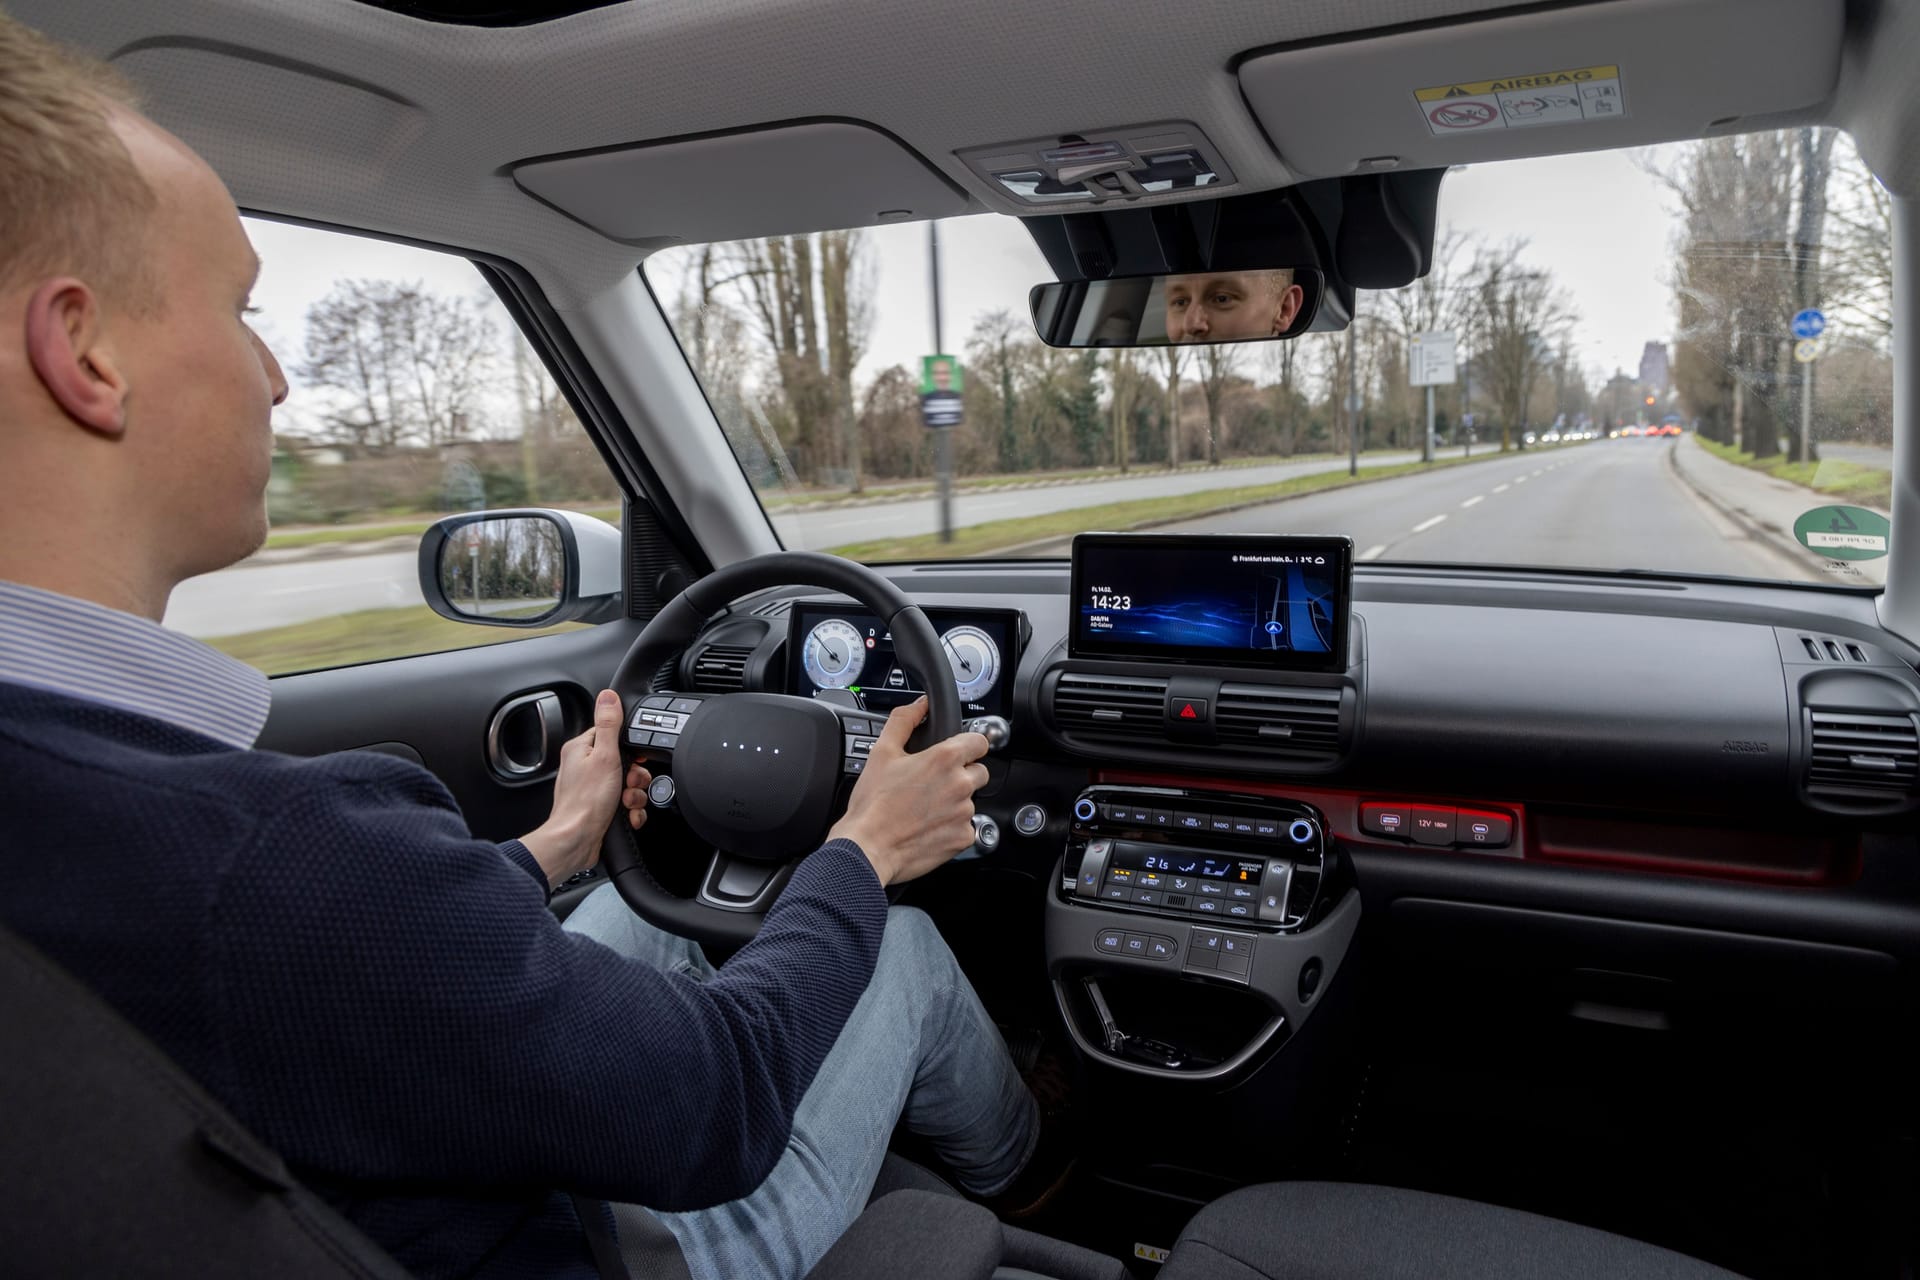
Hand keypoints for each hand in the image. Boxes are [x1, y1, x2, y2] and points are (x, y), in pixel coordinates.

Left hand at [520, 689, 650, 886]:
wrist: (576, 841)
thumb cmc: (585, 803)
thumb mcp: (604, 756)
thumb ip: (609, 724)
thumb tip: (608, 696)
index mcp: (581, 749)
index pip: (612, 735)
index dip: (629, 748)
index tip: (633, 759)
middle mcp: (585, 767)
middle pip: (625, 762)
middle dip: (635, 777)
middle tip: (629, 784)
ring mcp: (593, 789)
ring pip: (629, 784)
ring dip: (635, 796)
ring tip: (626, 803)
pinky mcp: (601, 808)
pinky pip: (626, 804)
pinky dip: (631, 812)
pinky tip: (627, 816)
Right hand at [829, 697, 989, 886]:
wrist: (868, 847)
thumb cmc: (873, 803)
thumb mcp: (882, 752)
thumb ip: (904, 720)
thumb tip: (920, 704)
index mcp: (945, 759)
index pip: (979, 741)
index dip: (967, 745)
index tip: (957, 753)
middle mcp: (960, 784)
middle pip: (979, 772)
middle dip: (961, 775)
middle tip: (932, 784)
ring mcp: (964, 813)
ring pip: (970, 800)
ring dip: (954, 802)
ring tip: (924, 808)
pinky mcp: (963, 838)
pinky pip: (966, 827)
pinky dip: (951, 827)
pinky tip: (928, 826)